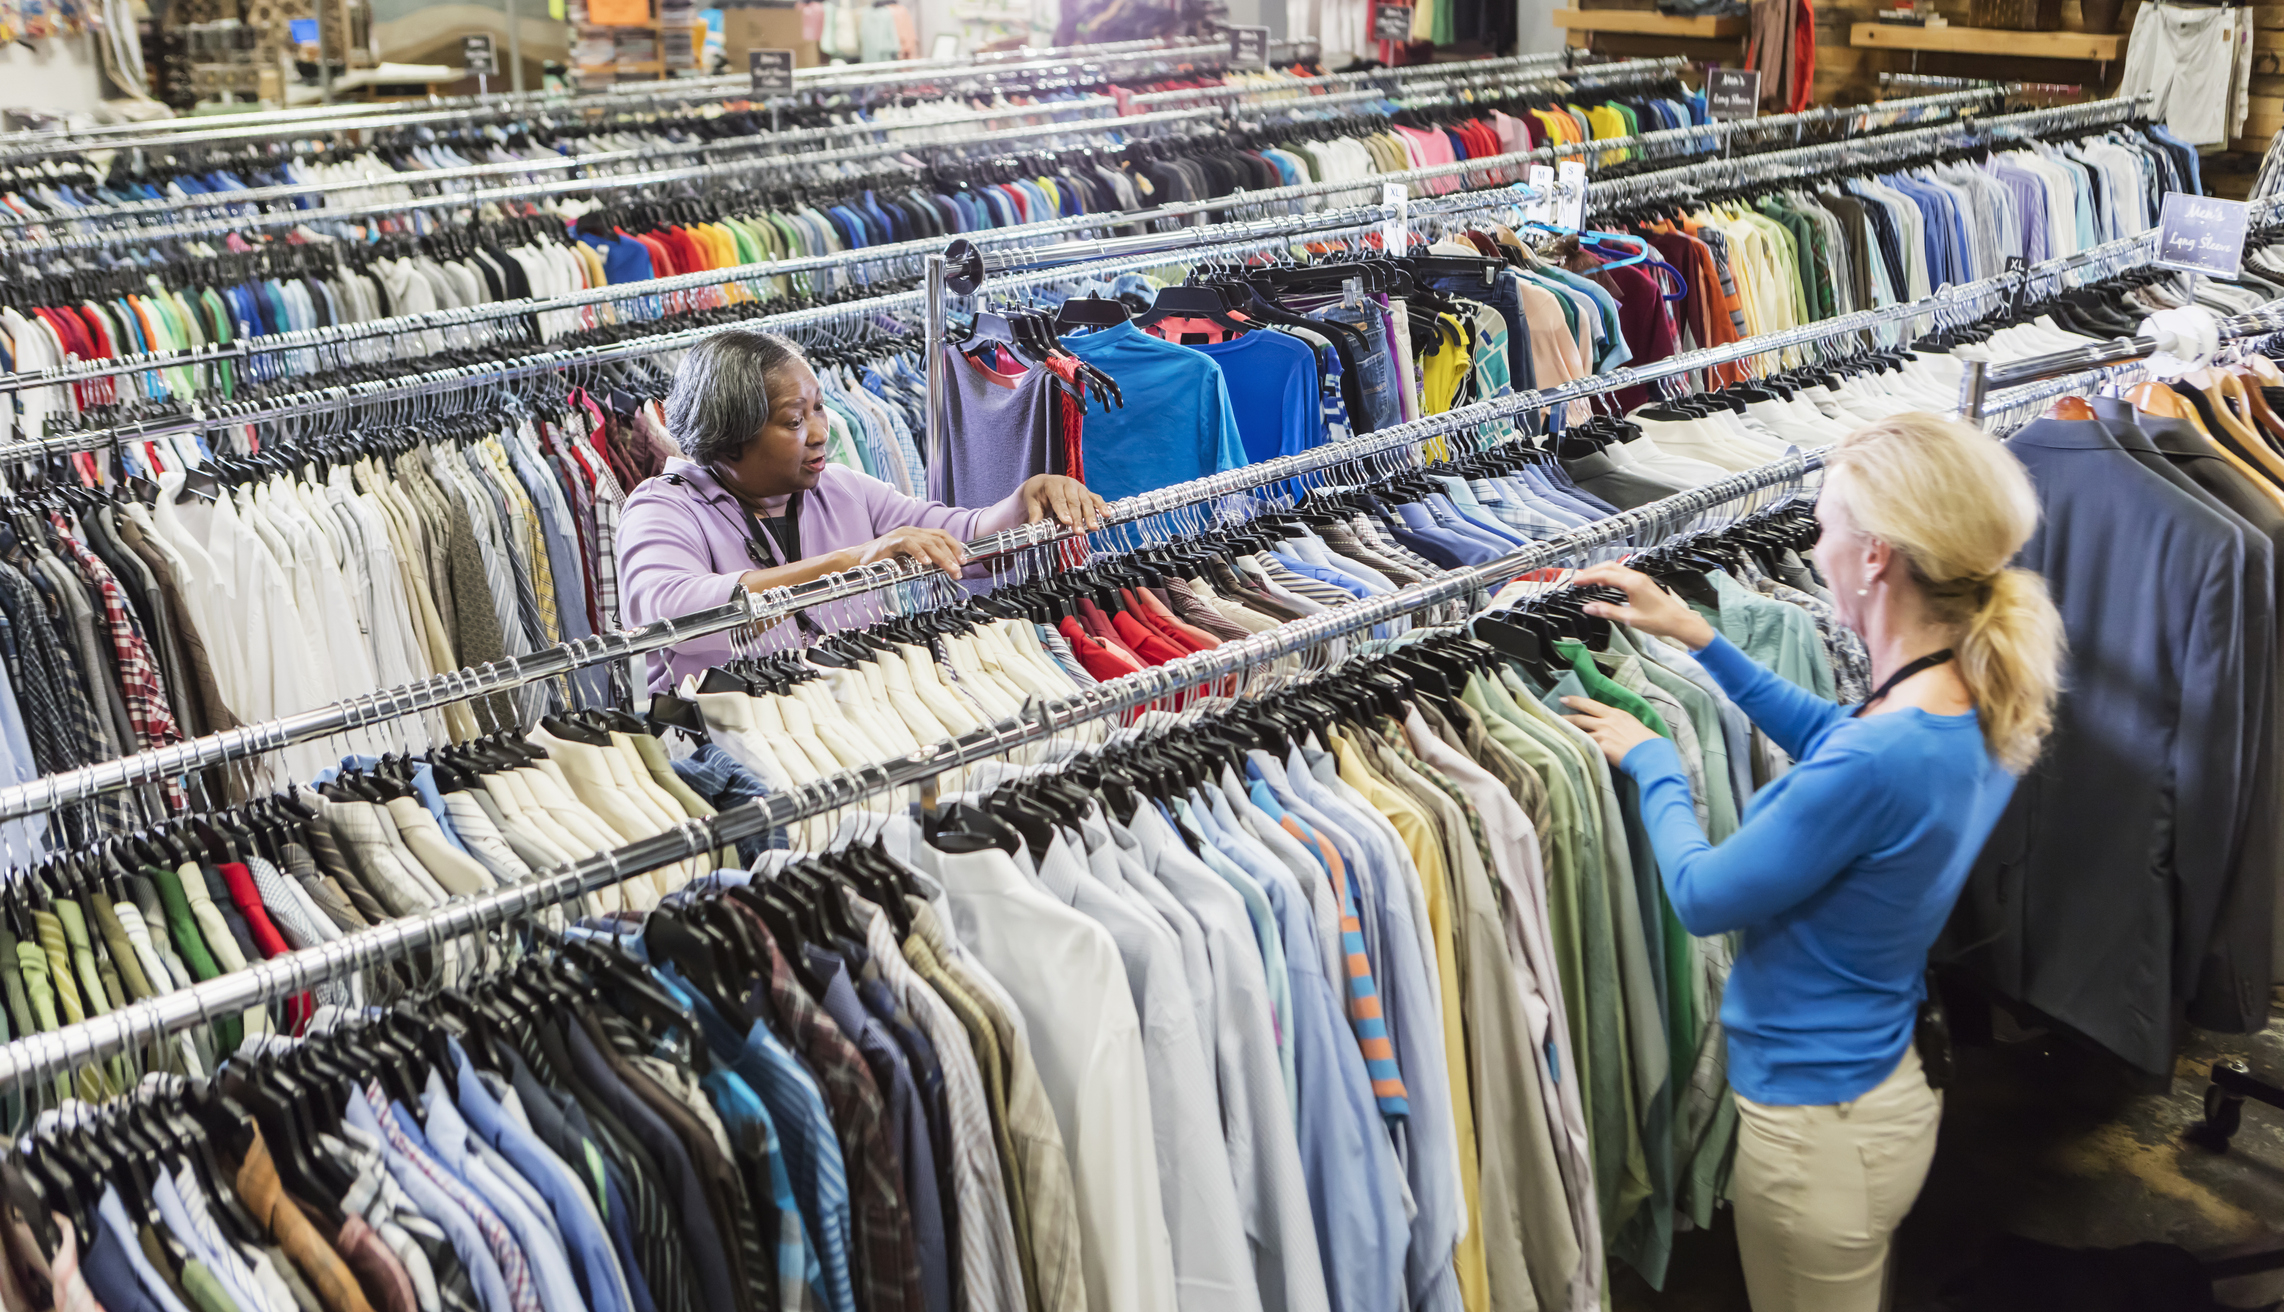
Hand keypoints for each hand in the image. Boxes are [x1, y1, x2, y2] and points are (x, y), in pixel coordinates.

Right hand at [850, 526, 967, 575]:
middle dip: (952, 554)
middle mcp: (912, 531)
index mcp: (917, 534)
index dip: (955, 546)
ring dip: (941, 556)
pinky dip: (919, 553)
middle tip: (959, 569)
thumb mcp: (908, 560)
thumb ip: (923, 561)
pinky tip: (926, 562)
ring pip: (928, 541)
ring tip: (949, 568)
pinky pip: (909, 544)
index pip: (941, 535)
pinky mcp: (891, 541)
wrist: (859, 560)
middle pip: (938, 539)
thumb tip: (943, 568)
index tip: (964, 560)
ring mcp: (902, 535)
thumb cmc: (883, 561)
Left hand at [1017, 474, 1107, 531]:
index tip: (1067, 522)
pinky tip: (1107, 515)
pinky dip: (1101, 506)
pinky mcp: (1086, 492)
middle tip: (1079, 531)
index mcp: (1052, 484)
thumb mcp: (1031, 503)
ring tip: (1094, 528)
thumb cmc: (1037, 494)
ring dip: (1091, 515)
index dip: (1063, 510)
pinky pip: (1095, 498)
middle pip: (1074, 502)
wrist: (1043, 483)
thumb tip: (1033, 527)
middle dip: (1077, 517)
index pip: (1058, 498)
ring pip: (1086, 501)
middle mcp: (1067, 483)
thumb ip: (1034, 515)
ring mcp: (1078, 487)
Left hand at [1561, 696, 1661, 767]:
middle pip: (1580, 718)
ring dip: (1566, 732)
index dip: (1576, 701)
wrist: (1650, 752)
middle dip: (1564, 717)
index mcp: (1615, 714)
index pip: (1591, 704)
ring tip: (1554, 733)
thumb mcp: (1631, 723)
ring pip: (1579, 732)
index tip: (1564, 699)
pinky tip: (1566, 747)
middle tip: (1550, 716)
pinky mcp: (1602, 747)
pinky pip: (1585, 746)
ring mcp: (1603, 734)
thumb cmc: (1646, 740)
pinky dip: (1575, 746)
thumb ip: (1618, 722)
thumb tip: (1611, 724)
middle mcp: (1606, 721)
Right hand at [1573, 562, 1717, 650]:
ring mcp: (1640, 578)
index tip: (1575, 581)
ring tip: (1587, 579)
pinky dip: (1609, 575)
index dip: (1588, 577)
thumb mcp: (1629, 618)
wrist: (1679, 622)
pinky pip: (1622, 574)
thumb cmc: (1658, 621)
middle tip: (1577, 578)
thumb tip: (1588, 607)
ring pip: (1616, 568)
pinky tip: (1604, 582)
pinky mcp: (1642, 583)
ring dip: (1600, 571)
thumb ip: (1607, 611)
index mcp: (1632, 583)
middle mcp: (1636, 577)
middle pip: (1609, 567)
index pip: (1605, 575)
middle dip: (1592, 571)